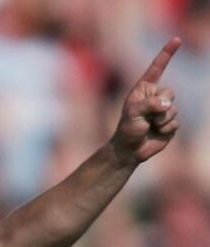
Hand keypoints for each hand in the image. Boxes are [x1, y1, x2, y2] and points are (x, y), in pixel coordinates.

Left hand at [110, 37, 180, 163]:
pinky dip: (166, 129)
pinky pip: (176, 122)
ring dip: (161, 121)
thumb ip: (149, 105)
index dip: (167, 53)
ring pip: (173, 110)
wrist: (130, 150)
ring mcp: (164, 110)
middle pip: (170, 93)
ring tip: (149, 126)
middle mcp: (155, 97)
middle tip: (146, 118)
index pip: (157, 68)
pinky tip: (156, 133)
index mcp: (144, 89)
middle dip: (160, 107)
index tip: (177, 39)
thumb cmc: (127, 129)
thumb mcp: (133, 114)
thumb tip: (167, 105)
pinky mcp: (170, 122)